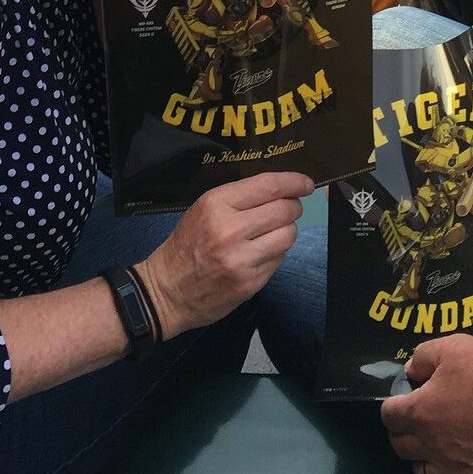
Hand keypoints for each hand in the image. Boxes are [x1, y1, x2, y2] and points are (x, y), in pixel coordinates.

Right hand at [140, 171, 312, 336]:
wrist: (167, 290)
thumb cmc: (186, 246)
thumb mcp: (202, 209)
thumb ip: (238, 198)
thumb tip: (279, 190)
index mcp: (216, 204)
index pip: (269, 186)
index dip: (294, 182)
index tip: (306, 184)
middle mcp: (230, 230)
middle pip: (285, 210)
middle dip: (294, 207)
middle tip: (290, 208)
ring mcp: (242, 259)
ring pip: (288, 235)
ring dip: (287, 230)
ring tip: (273, 232)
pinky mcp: (251, 283)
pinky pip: (280, 259)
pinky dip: (276, 253)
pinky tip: (260, 253)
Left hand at [380, 335, 472, 473]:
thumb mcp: (454, 347)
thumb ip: (423, 357)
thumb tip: (411, 372)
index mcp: (420, 412)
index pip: (388, 416)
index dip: (393, 407)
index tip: (404, 401)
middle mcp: (430, 445)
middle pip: (401, 447)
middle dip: (403, 434)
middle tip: (418, 423)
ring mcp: (453, 469)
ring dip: (423, 462)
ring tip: (435, 449)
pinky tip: (461, 469)